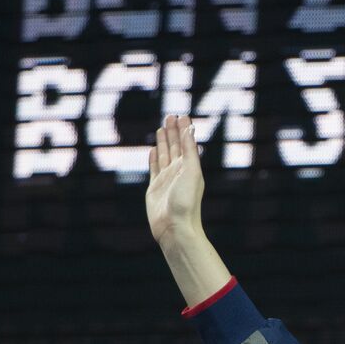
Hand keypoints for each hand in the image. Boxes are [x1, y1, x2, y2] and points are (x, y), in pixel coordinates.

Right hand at [146, 114, 204, 246]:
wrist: (175, 228)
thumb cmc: (186, 202)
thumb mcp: (191, 172)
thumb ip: (190, 150)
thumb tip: (190, 128)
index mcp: (189, 167)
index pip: (186, 143)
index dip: (184, 129)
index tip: (183, 115)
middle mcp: (178, 172)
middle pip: (175, 146)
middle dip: (173, 131)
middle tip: (170, 116)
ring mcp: (166, 180)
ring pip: (164, 155)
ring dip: (163, 142)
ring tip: (162, 128)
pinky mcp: (154, 189)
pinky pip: (154, 169)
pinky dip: (154, 158)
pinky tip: (153, 151)